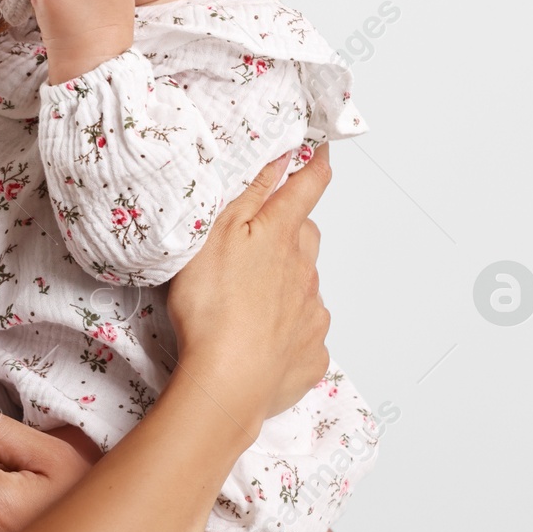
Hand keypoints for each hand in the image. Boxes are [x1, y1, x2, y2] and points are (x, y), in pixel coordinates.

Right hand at [166, 148, 333, 424]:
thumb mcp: (215, 235)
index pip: (308, 187)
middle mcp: (306, 271)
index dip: (315, 163)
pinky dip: (290, 332)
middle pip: (307, 238)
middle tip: (259, 242)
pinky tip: (262, 341)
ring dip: (288, 284)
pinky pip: (306, 335)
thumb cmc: (212, 306)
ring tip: (249, 300)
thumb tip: (280, 159)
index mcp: (282, 235)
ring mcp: (312, 314)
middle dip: (291, 233)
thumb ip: (250, 194)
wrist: (228, 382)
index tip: (320, 148)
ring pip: (306, 286)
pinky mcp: (312, 355)